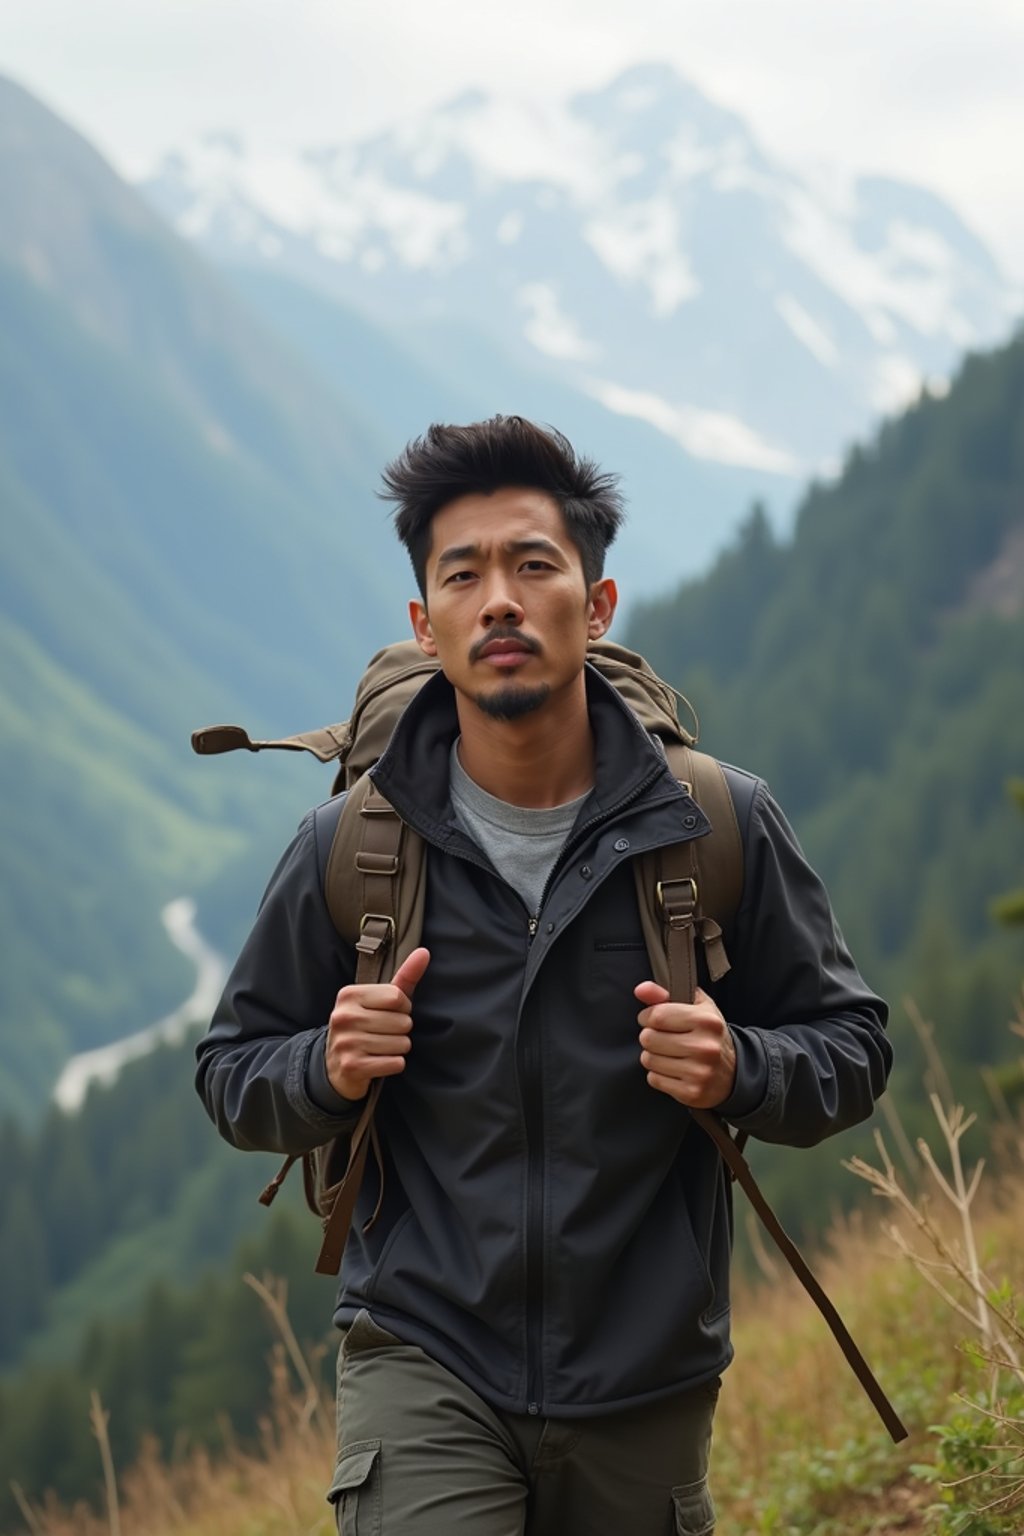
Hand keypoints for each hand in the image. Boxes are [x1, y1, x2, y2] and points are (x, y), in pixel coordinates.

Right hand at [326, 947, 430, 1100]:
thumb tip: (424, 952)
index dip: (403, 1008)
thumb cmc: (363, 1026)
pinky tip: (378, 1062)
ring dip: (397, 1048)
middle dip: (401, 1030)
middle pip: (403, 1022)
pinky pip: (396, 1063)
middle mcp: (344, 1016)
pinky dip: (393, 1064)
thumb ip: (404, 976)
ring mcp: (346, 1043)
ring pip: (402, 1044)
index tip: (390, 1013)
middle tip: (383, 1033)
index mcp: (349, 995)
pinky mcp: (352, 1066)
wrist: (334, 1065)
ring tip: (380, 1047)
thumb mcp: (379, 1000)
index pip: (398, 997)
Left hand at [634, 980, 736, 1108]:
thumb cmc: (709, 1035)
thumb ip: (665, 994)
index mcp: (706, 1021)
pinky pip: (654, 1079)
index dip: (647, 1017)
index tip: (652, 1020)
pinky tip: (674, 1070)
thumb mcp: (695, 1007)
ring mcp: (699, 1072)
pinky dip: (658, 1074)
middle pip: (648, 1038)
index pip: (657, 1016)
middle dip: (650, 1037)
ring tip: (669, 1054)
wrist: (733, 1072)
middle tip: (663, 1038)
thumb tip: (641, 989)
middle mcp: (705, 1047)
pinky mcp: (691, 1093)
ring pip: (648, 1060)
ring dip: (653, 1056)